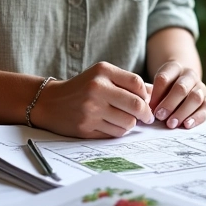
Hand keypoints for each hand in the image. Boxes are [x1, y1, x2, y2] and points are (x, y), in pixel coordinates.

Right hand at [32, 62, 153, 138]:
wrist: (50, 102)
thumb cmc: (82, 88)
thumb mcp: (102, 76)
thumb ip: (127, 82)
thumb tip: (155, 94)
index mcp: (102, 71)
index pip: (137, 83)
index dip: (146, 95)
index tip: (146, 102)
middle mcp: (97, 88)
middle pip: (136, 105)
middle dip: (145, 114)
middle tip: (146, 117)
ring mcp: (91, 109)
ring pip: (128, 123)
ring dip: (130, 124)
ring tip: (123, 119)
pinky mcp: (86, 127)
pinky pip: (115, 134)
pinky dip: (117, 131)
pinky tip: (110, 124)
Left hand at [148, 61, 205, 128]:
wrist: (183, 82)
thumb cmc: (166, 86)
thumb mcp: (157, 85)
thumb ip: (153, 94)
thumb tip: (147, 108)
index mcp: (174, 68)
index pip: (164, 78)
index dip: (156, 94)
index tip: (150, 107)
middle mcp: (190, 75)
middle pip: (181, 88)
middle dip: (169, 104)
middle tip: (160, 116)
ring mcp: (201, 87)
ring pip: (195, 98)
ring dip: (182, 112)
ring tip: (171, 123)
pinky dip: (198, 117)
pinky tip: (187, 124)